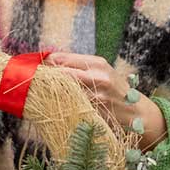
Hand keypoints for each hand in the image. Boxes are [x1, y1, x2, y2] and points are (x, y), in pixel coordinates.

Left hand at [45, 51, 163, 151]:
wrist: (136, 112)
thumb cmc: (114, 90)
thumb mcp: (100, 72)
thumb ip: (78, 67)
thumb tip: (48, 62)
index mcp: (97, 62)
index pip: (62, 58)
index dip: (45, 64)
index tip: (34, 69)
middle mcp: (98, 76)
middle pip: (60, 73)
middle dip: (44, 78)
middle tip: (33, 83)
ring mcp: (98, 95)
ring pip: (64, 91)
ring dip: (50, 94)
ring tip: (41, 95)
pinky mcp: (96, 112)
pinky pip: (72, 107)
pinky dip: (61, 107)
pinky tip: (55, 108)